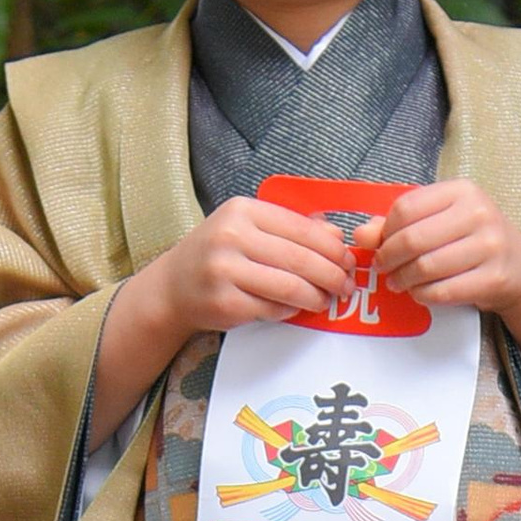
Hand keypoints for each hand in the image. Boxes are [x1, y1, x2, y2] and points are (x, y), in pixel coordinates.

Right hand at [148, 194, 356, 339]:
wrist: (173, 287)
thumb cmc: (217, 255)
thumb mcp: (247, 228)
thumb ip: (289, 227)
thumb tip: (335, 236)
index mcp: (241, 211)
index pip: (301, 228)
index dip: (332, 247)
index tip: (348, 260)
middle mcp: (230, 237)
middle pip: (299, 258)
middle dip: (331, 275)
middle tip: (346, 285)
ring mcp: (225, 271)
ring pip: (289, 286)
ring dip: (317, 296)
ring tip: (328, 300)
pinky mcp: (224, 302)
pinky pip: (272, 308)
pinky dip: (291, 310)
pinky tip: (297, 308)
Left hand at [362, 181, 520, 380]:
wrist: (519, 265)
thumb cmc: (472, 238)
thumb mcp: (440, 220)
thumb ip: (398, 224)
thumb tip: (360, 235)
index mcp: (462, 191)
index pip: (406, 208)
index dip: (386, 231)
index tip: (381, 244)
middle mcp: (479, 214)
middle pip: (413, 239)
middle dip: (389, 258)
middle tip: (383, 268)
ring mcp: (490, 247)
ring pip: (426, 267)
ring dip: (403, 279)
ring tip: (398, 282)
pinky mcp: (494, 278)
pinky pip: (443, 291)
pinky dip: (422, 295)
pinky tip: (419, 292)